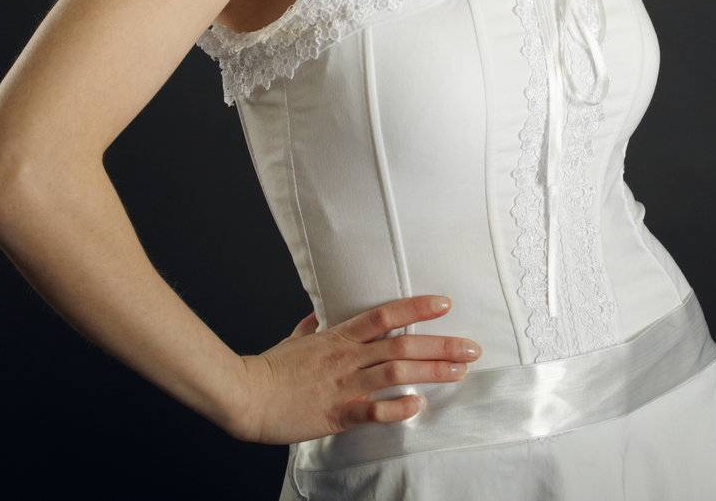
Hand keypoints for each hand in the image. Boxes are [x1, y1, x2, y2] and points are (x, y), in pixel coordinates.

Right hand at [224, 294, 481, 444]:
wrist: (244, 394)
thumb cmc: (268, 369)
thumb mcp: (293, 341)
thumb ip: (310, 328)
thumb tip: (315, 317)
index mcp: (339, 336)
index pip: (386, 314)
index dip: (417, 307)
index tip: (445, 304)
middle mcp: (348, 356)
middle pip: (403, 344)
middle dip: (441, 345)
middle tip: (471, 348)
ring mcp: (344, 384)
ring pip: (396, 372)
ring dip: (431, 372)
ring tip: (458, 373)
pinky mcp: (336, 412)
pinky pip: (372, 410)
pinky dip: (396, 408)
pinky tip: (418, 406)